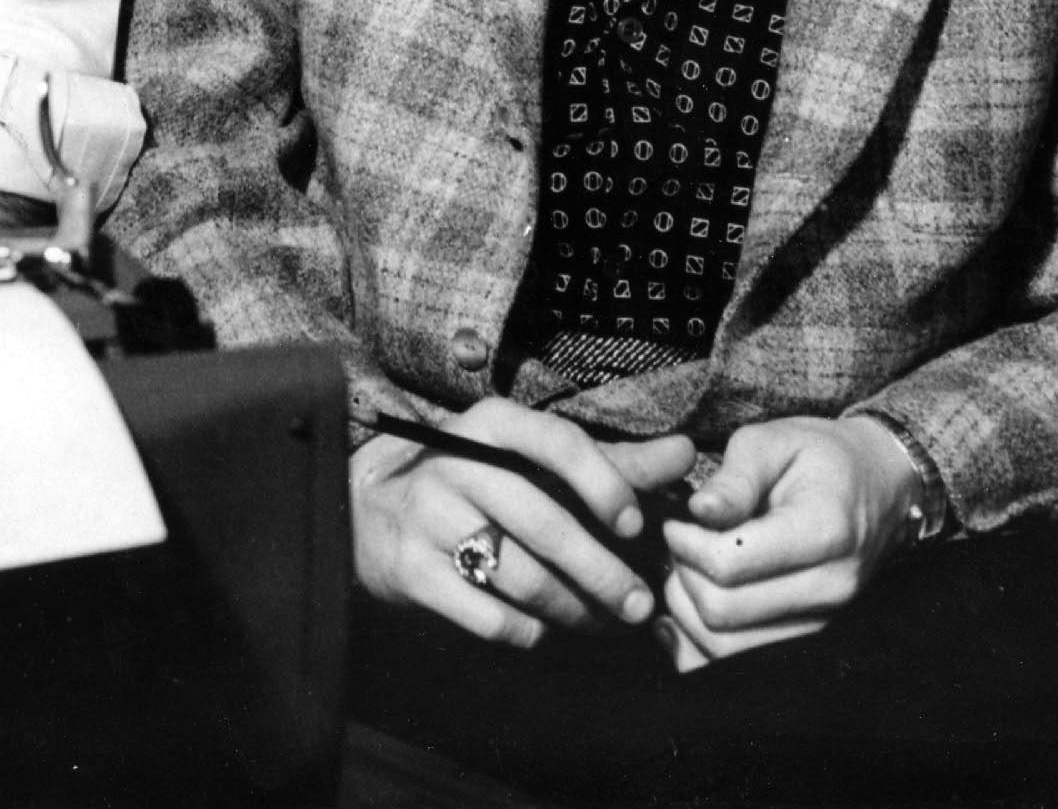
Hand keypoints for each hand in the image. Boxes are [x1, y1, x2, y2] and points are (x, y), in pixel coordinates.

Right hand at [352, 399, 697, 648]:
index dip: (603, 483)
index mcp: (490, 425)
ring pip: (518, 575)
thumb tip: (687, 453)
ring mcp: (427, 518)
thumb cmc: (475, 481)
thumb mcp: (531, 459)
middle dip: (601, 570)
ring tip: (603, 624)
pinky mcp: (411, 572)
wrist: (369, 510)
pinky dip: (527, 631)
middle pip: (542, 521)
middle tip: (639, 604)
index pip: (556, 441)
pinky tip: (545, 631)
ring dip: (572, 609)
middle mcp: (454, 463)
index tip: (637, 525)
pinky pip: (487, 616)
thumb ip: (611, 462)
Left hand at [653, 415, 919, 670]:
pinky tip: (692, 607)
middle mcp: (829, 588)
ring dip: (688, 611)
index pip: (729, 563)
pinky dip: (702, 644)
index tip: (677, 521)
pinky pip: (739, 668)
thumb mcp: (774, 441)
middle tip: (678, 545)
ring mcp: (823, 622)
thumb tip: (699, 511)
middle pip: (723, 612)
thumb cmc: (818, 458)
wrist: (876, 488)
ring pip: (726, 651)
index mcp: (824, 531)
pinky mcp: (809, 641)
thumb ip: (735, 478)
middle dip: (682, 576)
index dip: (685, 543)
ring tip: (688, 569)